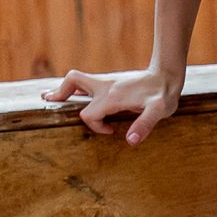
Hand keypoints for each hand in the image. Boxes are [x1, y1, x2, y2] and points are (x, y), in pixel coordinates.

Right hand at [42, 68, 181, 145]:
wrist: (168, 75)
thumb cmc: (164, 94)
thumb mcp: (159, 111)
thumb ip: (145, 125)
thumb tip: (130, 141)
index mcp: (112, 96)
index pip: (88, 113)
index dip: (96, 126)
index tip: (112, 131)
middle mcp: (105, 86)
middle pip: (73, 81)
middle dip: (59, 92)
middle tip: (47, 102)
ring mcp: (107, 82)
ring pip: (78, 80)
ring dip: (65, 89)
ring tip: (52, 98)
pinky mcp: (112, 82)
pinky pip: (87, 83)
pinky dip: (76, 89)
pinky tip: (75, 96)